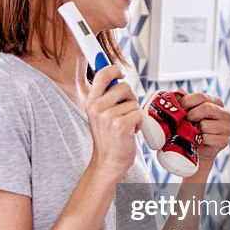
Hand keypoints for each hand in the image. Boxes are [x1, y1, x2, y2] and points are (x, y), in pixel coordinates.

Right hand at [86, 65, 143, 179]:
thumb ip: (106, 95)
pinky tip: (129, 132)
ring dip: (134, 113)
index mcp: (91, 101)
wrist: (109, 160)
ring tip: (125, 125)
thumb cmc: (109, 136)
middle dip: (130, 98)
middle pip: (124, 86)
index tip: (120, 73)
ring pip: (134, 102)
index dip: (114, 69)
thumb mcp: (100, 113)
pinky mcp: (121, 125)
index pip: (102, 74)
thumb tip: (116, 72)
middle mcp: (97, 107)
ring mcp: (108, 116)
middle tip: (124, 112)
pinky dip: (138, 123)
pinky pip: (139, 114)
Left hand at [176, 92, 229, 169]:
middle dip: (191, 116)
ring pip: (205, 125)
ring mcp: (228, 128)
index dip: (186, 102)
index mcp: (217, 103)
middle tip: (186, 122)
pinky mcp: (225, 141)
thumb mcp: (186, 112)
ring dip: (194, 130)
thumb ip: (184, 100)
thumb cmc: (190, 128)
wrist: (194, 150)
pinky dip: (198, 140)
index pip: (201, 97)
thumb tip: (179, 92)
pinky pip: (207, 138)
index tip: (178, 109)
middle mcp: (226, 114)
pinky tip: (198, 141)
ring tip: (192, 132)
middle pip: (206, 108)